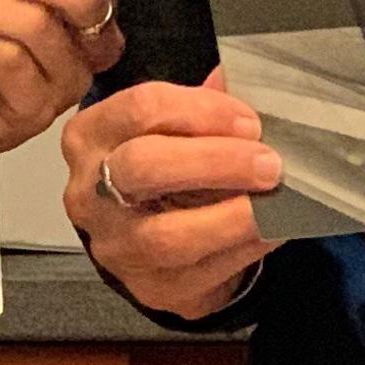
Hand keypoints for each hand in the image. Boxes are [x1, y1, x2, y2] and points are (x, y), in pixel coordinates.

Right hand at [65, 72, 280, 318]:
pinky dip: (244, 249)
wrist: (148, 237)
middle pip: (143, 167)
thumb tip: (243, 77)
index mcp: (92, 134)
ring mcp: (113, 246)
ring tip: (276, 202)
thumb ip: (203, 103)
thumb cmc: (164, 165)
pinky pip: (200, 273)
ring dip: (233, 216)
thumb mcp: (173, 126)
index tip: (250, 121)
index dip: (202, 112)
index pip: (141, 109)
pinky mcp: (148, 287)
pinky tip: (273, 230)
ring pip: (168, 235)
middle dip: (215, 162)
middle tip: (268, 162)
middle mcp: (88, 191)